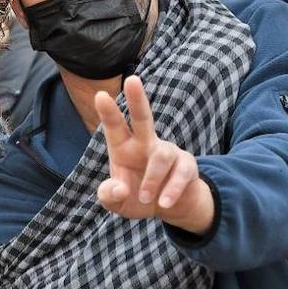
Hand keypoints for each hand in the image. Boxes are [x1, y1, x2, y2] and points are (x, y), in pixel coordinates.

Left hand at [94, 76, 214, 234]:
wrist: (168, 208)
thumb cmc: (136, 198)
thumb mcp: (116, 203)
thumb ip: (109, 197)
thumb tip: (120, 188)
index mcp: (123, 148)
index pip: (114, 127)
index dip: (108, 112)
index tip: (100, 95)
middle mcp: (145, 144)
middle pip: (142, 117)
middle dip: (138, 99)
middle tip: (132, 79)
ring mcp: (167, 152)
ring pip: (161, 156)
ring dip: (152, 180)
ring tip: (147, 199)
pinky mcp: (186, 164)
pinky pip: (181, 173)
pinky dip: (171, 190)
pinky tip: (164, 203)